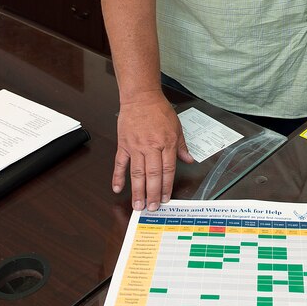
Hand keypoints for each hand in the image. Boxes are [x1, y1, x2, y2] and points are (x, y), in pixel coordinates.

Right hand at [112, 91, 193, 210]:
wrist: (141, 97)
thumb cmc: (159, 110)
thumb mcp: (177, 127)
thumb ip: (181, 146)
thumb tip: (189, 160)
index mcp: (166, 143)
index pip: (167, 169)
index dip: (167, 186)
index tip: (166, 199)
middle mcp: (151, 146)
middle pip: (152, 174)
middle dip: (153, 193)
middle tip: (152, 208)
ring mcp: (136, 146)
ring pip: (137, 172)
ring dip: (137, 190)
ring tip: (138, 205)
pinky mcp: (124, 144)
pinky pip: (120, 163)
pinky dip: (117, 176)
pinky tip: (117, 188)